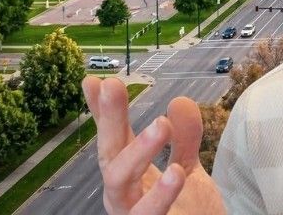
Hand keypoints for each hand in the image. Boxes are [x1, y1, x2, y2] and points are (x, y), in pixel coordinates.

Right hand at [82, 76, 226, 214]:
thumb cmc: (187, 212)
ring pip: (120, 183)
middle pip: (110, 153)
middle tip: (114, 85)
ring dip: (138, 152)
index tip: (95, 80)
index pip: (113, 137)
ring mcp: (131, 213)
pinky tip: (177, 173)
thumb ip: (184, 138)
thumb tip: (178, 100)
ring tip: (160, 125)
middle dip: (110, 119)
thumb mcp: (186, 169)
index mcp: (129, 175)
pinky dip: (160, 196)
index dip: (103, 111)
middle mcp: (122, 194)